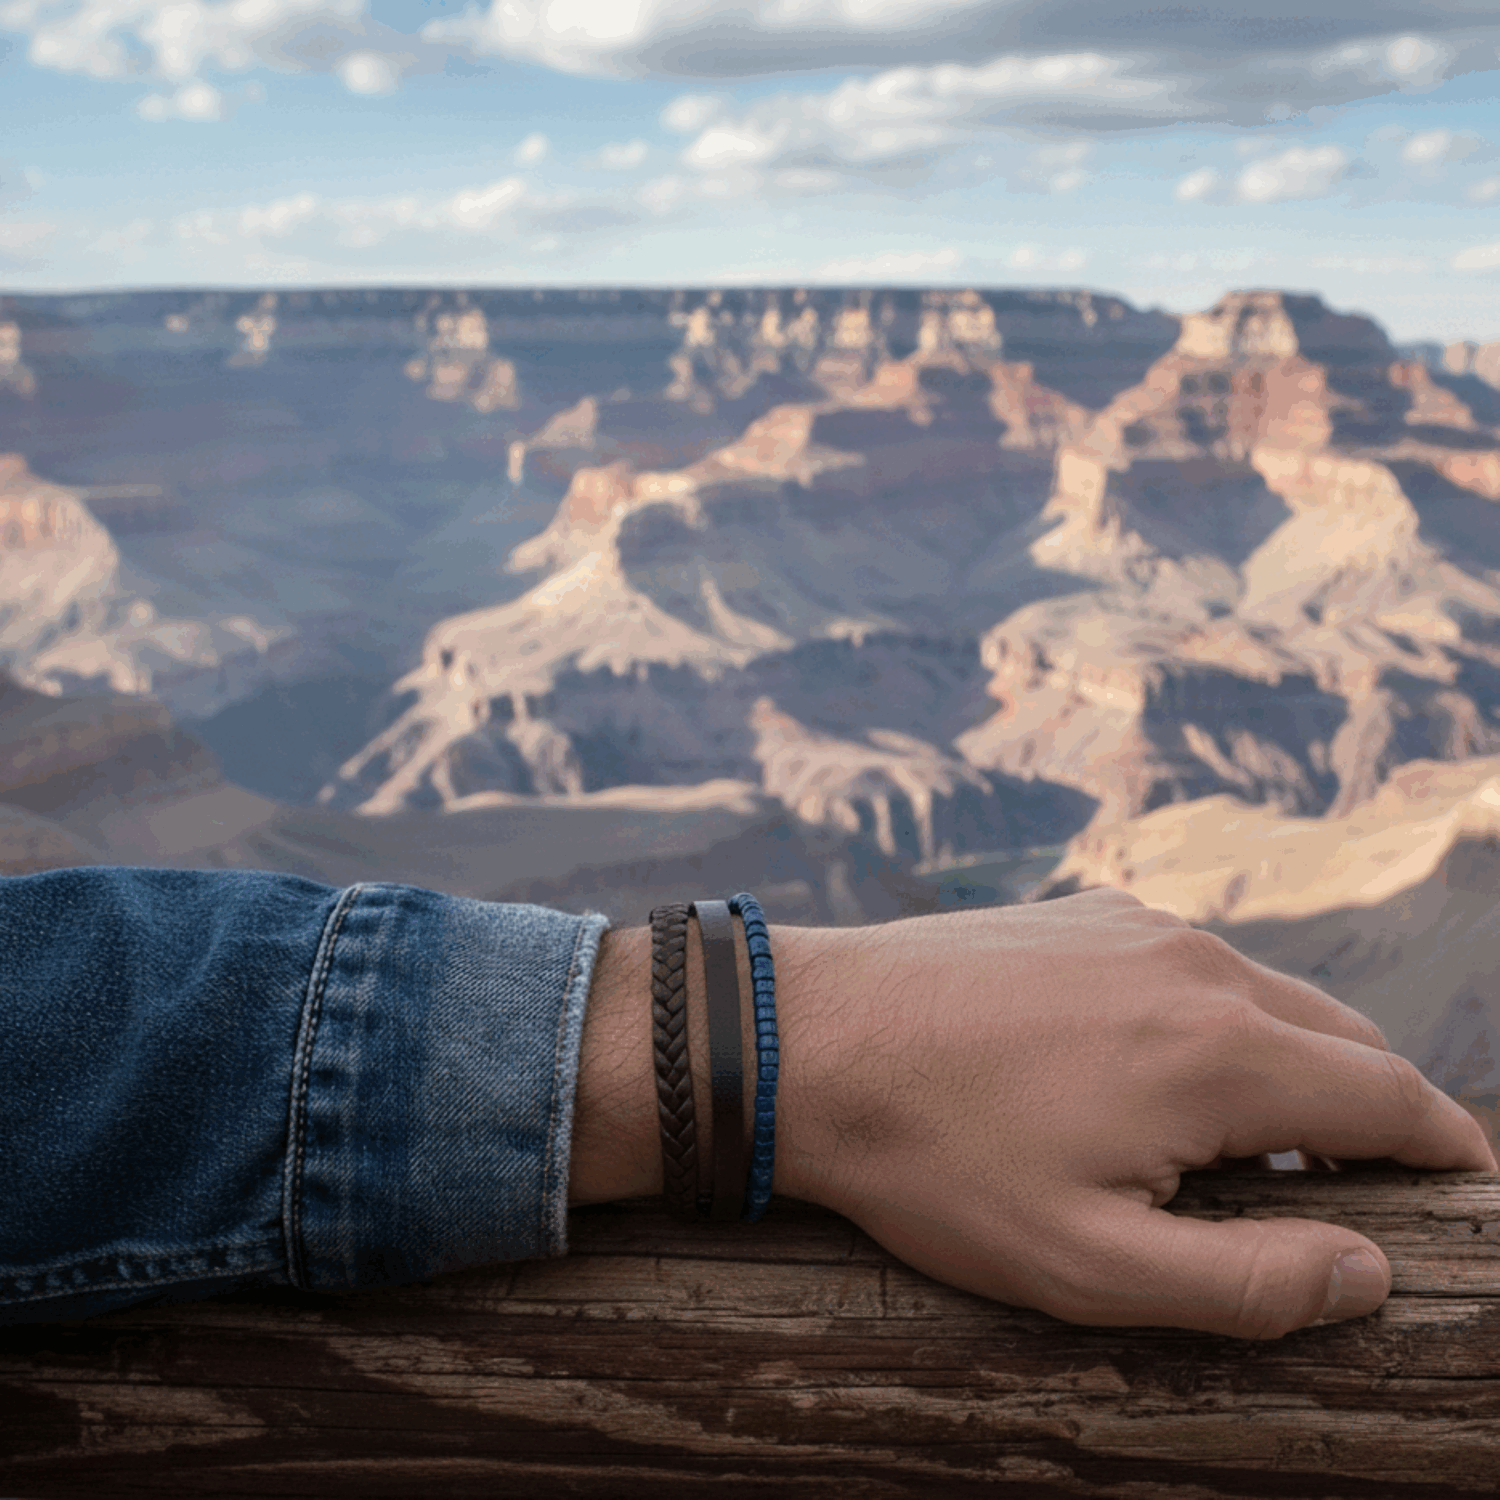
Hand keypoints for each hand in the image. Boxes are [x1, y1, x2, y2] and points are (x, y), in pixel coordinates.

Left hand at [769, 889, 1498, 1340]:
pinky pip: (1188, 963)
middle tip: (1357, 1186)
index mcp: (1221, 1049)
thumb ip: (1250, 1281)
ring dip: (1288, 1062)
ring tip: (1253, 1143)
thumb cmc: (937, 1160)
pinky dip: (1215, 1017)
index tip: (1465, 1190)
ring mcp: (1135, 922)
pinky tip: (1159, 1070)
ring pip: (1266, 993)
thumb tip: (1368, 1269)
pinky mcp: (1083, 910)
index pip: (1393, 1097)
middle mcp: (1197, 963)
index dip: (1446, 1152)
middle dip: (1372, 1111)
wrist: (807, 1036)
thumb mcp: (1089, 1264)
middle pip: (1342, 1038)